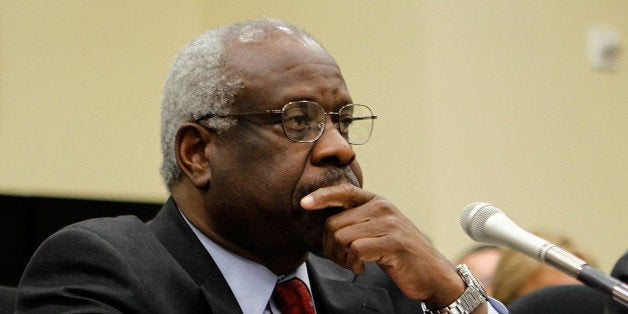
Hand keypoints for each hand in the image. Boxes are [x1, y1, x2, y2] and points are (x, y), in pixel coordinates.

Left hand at [300, 183, 466, 307]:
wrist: (432, 272)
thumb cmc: (400, 253)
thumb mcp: (379, 228)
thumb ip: (358, 219)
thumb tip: (326, 216)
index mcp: (377, 202)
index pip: (344, 191)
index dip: (322, 196)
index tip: (304, 204)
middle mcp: (382, 208)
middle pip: (335, 223)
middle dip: (331, 247)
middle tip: (343, 259)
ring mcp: (388, 224)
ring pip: (342, 237)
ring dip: (341, 257)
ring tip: (354, 264)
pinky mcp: (392, 243)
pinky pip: (356, 250)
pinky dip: (353, 264)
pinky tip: (362, 268)